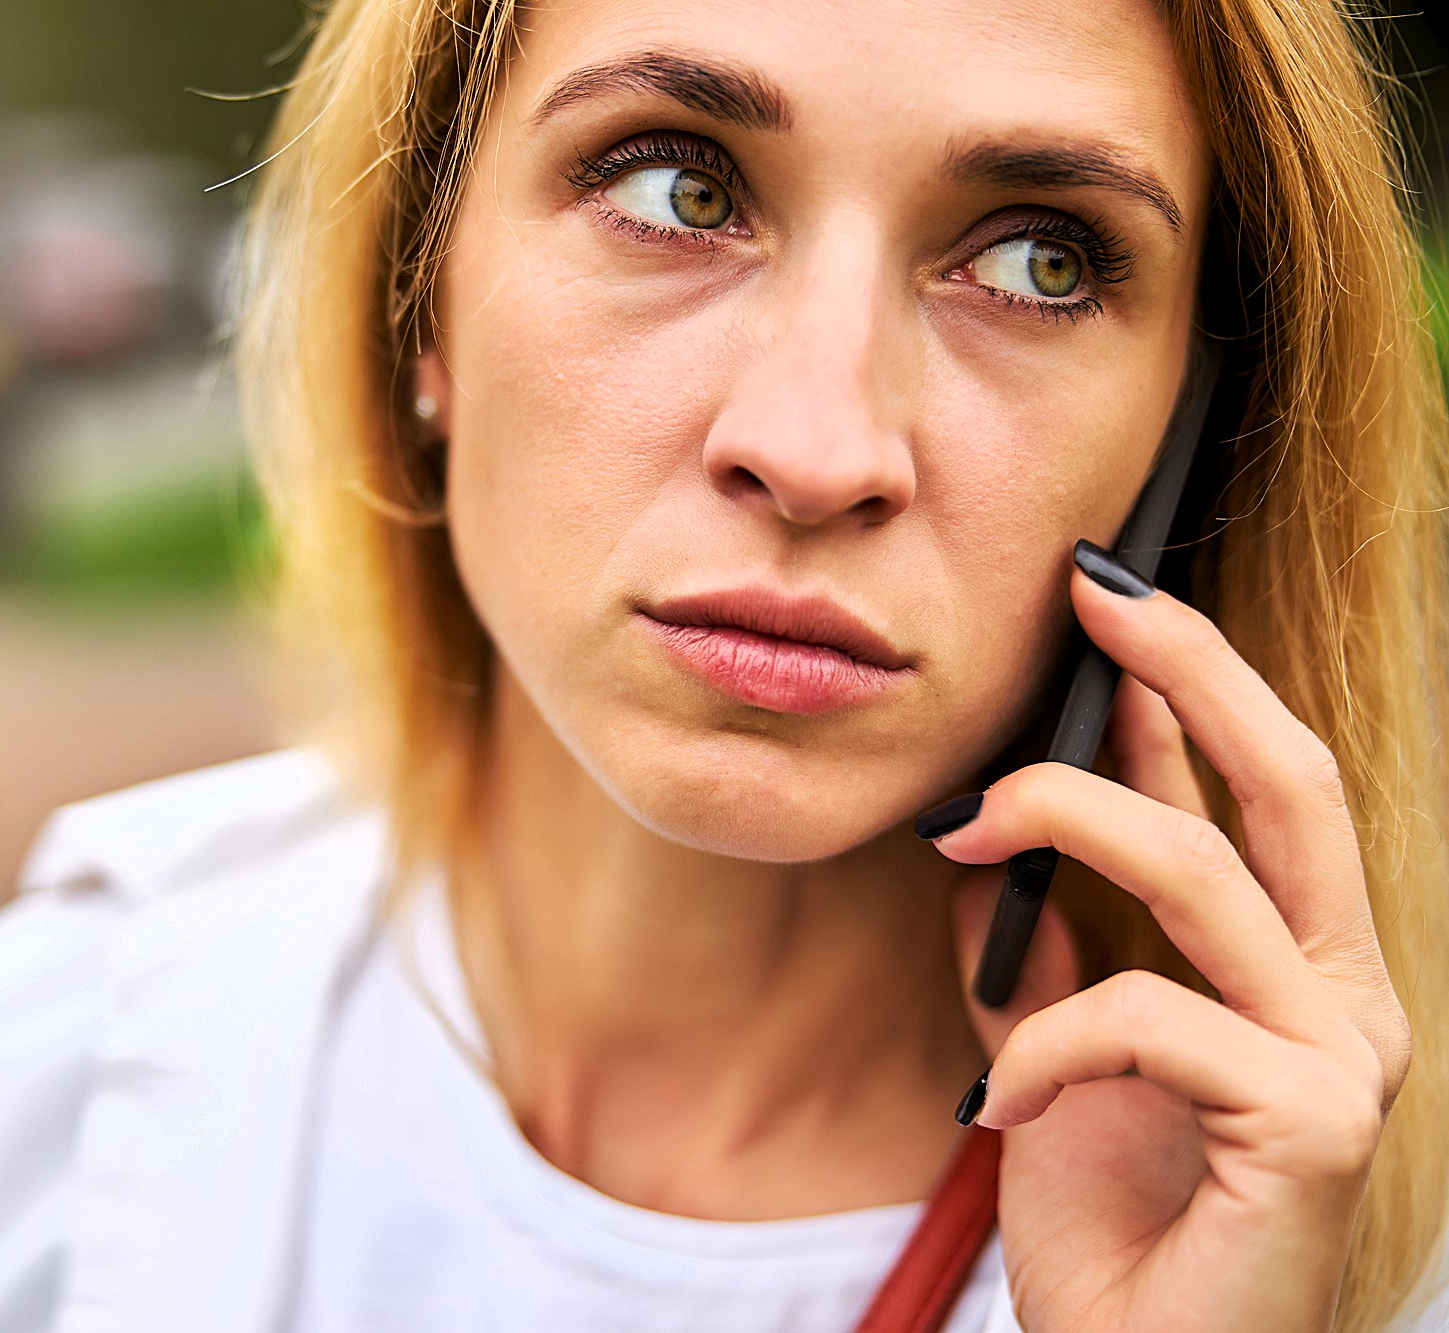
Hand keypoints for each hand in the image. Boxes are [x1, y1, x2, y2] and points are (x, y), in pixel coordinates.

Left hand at [925, 542, 1409, 1332]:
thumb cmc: (1114, 1233)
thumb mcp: (1055, 1062)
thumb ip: (1040, 959)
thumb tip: (992, 850)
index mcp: (1292, 970)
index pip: (1252, 791)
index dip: (1187, 681)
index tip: (1102, 594)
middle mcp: (1343, 997)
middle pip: (1285, 784)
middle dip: (1190, 668)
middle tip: (1091, 593)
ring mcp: (1344, 1058)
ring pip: (1203, 873)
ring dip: (1063, 821)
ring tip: (957, 833)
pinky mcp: (1315, 1124)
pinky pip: (1150, 1018)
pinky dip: (1048, 1042)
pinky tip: (1000, 1103)